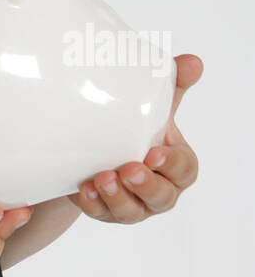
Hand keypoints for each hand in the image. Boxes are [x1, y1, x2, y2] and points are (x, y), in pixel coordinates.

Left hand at [67, 53, 201, 221]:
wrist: (95, 146)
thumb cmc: (133, 125)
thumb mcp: (152, 105)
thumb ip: (172, 84)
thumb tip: (192, 62)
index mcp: (175, 164)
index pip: (184, 170)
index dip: (172, 165)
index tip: (154, 154)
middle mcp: (158, 189)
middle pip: (162, 197)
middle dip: (145, 185)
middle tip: (129, 169)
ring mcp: (133, 204)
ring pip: (132, 211)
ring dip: (118, 197)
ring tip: (102, 179)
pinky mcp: (105, 210)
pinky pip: (101, 214)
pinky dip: (94, 204)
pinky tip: (84, 191)